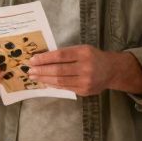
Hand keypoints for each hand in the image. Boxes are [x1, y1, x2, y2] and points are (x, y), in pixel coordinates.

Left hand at [27, 45, 141, 95]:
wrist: (111, 70)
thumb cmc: (93, 57)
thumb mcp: (82, 49)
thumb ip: (66, 54)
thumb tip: (43, 59)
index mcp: (84, 53)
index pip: (60, 56)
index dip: (45, 58)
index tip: (33, 60)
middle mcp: (86, 67)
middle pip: (58, 70)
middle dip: (41, 70)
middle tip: (30, 70)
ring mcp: (86, 81)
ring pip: (60, 81)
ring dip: (44, 79)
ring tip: (34, 76)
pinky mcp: (84, 91)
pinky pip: (65, 87)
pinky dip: (53, 85)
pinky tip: (45, 82)